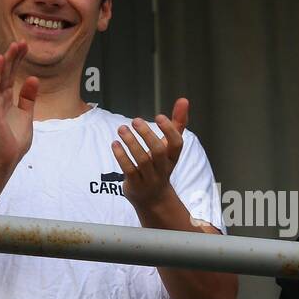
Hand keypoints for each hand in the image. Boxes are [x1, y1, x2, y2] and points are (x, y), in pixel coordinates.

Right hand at [0, 42, 37, 170]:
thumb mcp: (26, 115)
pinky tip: (0, 61)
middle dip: (15, 57)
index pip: (13, 75)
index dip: (19, 61)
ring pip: (0, 76)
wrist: (6, 158)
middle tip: (22, 41)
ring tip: (13, 46)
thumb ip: (28, 98)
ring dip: (7, 60)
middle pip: (7, 72)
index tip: (26, 47)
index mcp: (7, 100)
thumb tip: (33, 79)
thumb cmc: (14, 141)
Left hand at [112, 97, 189, 211]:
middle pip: (159, 151)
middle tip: (135, 120)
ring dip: (131, 143)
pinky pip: (129, 170)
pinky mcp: (135, 184)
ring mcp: (149, 178)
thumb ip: (177, 123)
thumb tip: (184, 100)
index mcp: (173, 157)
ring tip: (122, 129)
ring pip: (142, 160)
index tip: (159, 116)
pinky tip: (115, 144)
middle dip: (147, 135)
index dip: (169, 130)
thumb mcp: (170, 147)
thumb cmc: (161, 166)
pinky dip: (121, 156)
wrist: (153, 199)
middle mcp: (163, 168)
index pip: (176, 144)